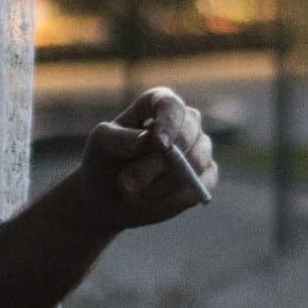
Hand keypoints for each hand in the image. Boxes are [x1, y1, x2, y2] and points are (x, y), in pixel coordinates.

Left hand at [81, 87, 215, 229]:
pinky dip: (173, 199)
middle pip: (187, 135)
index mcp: (159, 104)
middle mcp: (186, 122)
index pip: (171, 105)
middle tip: (126, 185)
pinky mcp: (205, 177)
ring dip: (161, 184)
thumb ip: (122, 139)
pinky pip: (199, 187)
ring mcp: (199, 148)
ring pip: (195, 163)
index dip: (169, 122)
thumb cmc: (105, 160)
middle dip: (158, 163)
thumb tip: (149, 140)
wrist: (109, 195)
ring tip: (131, 195)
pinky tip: (150, 203)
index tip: (160, 143)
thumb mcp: (102, 144)